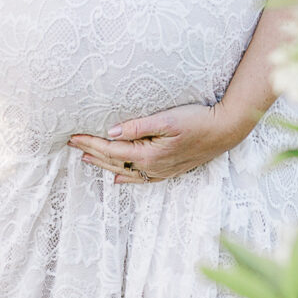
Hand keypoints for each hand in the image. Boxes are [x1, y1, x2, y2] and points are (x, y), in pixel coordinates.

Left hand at [68, 102, 251, 183]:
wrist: (226, 131)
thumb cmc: (198, 120)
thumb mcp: (168, 119)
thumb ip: (138, 126)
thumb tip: (112, 131)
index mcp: (148, 154)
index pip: (111, 149)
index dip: (90, 142)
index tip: (73, 135)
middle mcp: (152, 167)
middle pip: (114, 161)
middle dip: (92, 152)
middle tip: (71, 143)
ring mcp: (161, 171)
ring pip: (125, 170)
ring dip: (104, 164)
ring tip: (86, 157)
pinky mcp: (169, 170)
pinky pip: (141, 178)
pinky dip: (126, 177)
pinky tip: (117, 178)